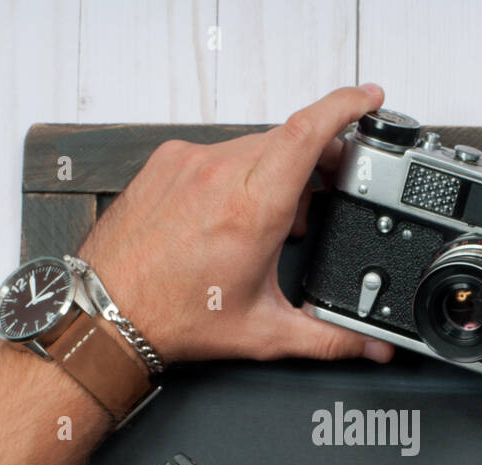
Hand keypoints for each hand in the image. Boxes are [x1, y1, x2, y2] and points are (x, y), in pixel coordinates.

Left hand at [77, 85, 394, 365]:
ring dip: (276, 171)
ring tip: (273, 217)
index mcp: (251, 209)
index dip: (347, 106)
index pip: (308, 132)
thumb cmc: (174, 316)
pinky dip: (238, 173)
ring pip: (255, 145)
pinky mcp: (167, 161)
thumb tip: (372, 348)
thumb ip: (330, 339)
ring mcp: (190, 163)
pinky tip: (233, 211)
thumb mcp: (265, 332)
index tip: (370, 99)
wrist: (109, 312)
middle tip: (328, 189)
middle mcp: (219, 175)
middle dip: (319, 157)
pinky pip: (218, 151)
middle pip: (290, 139)